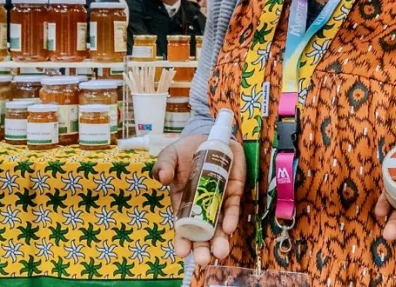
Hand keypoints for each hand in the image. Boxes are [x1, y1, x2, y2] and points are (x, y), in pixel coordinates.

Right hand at [153, 134, 246, 266]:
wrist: (208, 136)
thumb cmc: (186, 150)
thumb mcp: (169, 156)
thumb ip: (164, 166)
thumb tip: (162, 177)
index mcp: (182, 201)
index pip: (183, 225)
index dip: (182, 240)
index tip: (181, 253)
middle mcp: (201, 205)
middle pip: (202, 231)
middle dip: (202, 247)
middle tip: (202, 260)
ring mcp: (218, 199)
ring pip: (220, 224)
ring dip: (220, 239)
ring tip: (220, 252)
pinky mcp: (233, 191)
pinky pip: (233, 207)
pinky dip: (231, 217)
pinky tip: (229, 227)